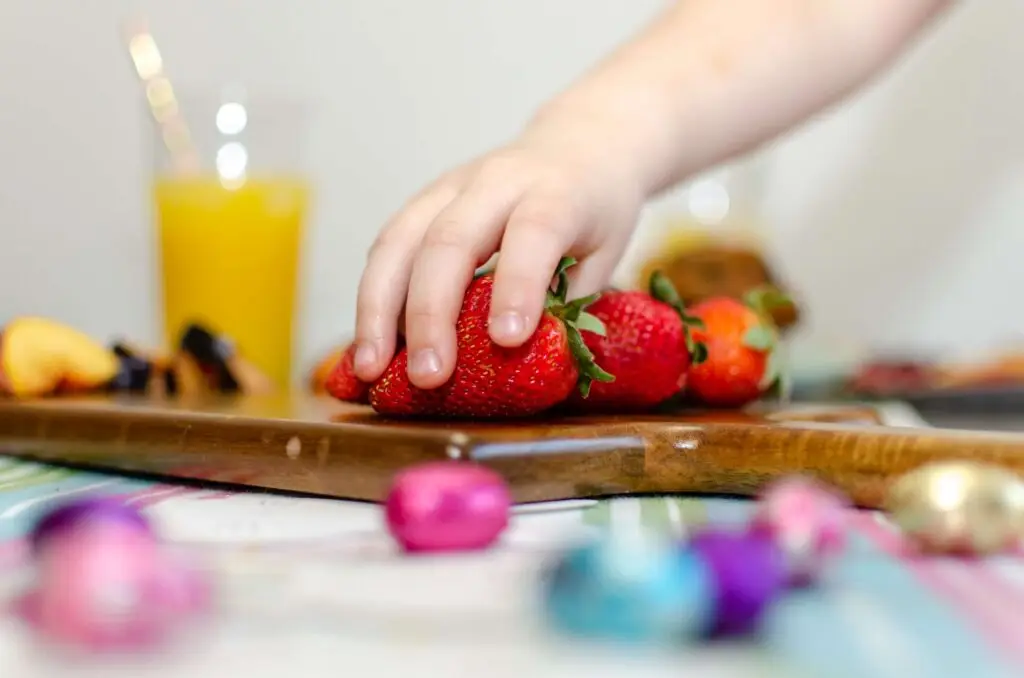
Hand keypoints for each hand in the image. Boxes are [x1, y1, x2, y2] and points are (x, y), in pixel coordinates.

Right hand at [352, 119, 645, 389]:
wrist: (577, 143)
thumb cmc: (595, 209)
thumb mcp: (605, 253)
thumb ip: (570, 303)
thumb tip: (526, 364)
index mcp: (556, 192)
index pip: (533, 233)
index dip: (518, 285)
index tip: (508, 340)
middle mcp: (497, 182)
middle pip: (450, 239)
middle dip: (431, 313)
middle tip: (428, 376)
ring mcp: (451, 187)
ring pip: (401, 240)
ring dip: (378, 309)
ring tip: (369, 367)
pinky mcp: (424, 200)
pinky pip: (387, 245)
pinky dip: (374, 297)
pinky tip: (368, 341)